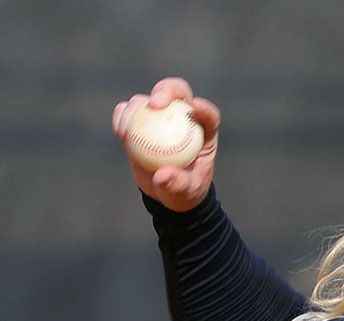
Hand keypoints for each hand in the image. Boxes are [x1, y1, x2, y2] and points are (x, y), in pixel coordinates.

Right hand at [112, 77, 220, 211]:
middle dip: (167, 90)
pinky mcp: (141, 121)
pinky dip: (122, 116)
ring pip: (149, 99)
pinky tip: (121, 132)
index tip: (194, 108)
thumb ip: (177, 184)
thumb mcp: (184, 194)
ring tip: (128, 132)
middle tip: (155, 103)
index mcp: (205, 132)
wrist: (165, 192)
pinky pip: (128, 111)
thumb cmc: (183, 193)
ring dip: (137, 108)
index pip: (209, 115)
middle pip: (179, 92)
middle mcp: (184, 118)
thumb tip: (162, 176)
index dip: (204, 108)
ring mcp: (161, 117)